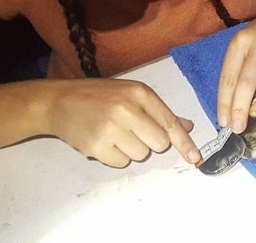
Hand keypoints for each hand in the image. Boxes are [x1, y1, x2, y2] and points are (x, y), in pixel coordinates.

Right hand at [43, 78, 202, 167]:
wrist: (59, 101)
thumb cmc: (98, 96)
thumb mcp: (130, 93)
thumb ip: (158, 111)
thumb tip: (186, 126)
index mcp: (139, 93)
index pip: (169, 122)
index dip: (185, 143)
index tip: (196, 158)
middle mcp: (127, 109)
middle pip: (159, 144)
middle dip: (150, 142)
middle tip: (132, 130)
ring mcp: (111, 128)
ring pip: (141, 155)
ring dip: (131, 149)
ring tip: (114, 133)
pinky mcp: (96, 146)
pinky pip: (121, 162)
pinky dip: (115, 156)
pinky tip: (103, 140)